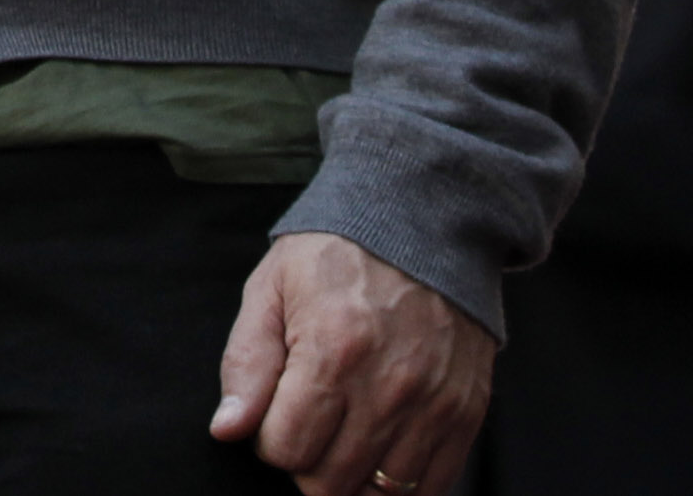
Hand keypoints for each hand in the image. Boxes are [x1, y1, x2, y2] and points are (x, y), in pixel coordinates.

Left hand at [211, 231, 494, 495]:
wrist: (422, 224)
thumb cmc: (335, 255)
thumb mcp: (271, 289)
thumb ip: (246, 364)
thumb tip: (227, 430)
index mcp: (332, 350)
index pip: (286, 449)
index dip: (268, 440)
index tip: (274, 412)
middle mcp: (389, 386)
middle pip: (329, 481)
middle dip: (305, 461)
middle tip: (307, 422)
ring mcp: (433, 405)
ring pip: (378, 493)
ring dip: (349, 476)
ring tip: (342, 434)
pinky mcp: (465, 414)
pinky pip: (430, 487)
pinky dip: (398, 486)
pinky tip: (379, 451)